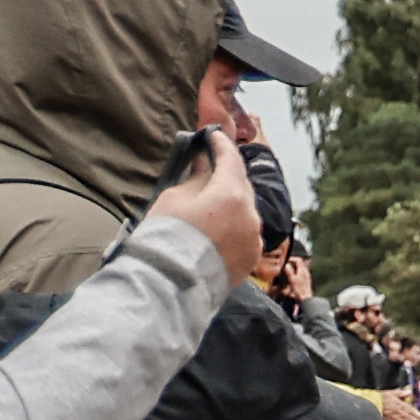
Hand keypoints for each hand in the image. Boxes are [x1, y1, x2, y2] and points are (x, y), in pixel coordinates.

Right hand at [148, 123, 254, 284]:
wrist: (169, 283)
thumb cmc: (166, 237)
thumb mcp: (175, 196)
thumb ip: (196, 176)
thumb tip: (205, 165)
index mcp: (232, 195)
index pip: (232, 160)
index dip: (222, 144)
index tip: (215, 136)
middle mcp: (250, 215)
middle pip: (242, 185)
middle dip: (228, 173)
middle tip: (213, 164)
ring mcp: (253, 238)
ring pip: (246, 210)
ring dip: (232, 200)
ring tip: (213, 197)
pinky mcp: (250, 258)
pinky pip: (246, 232)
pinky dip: (234, 223)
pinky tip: (218, 223)